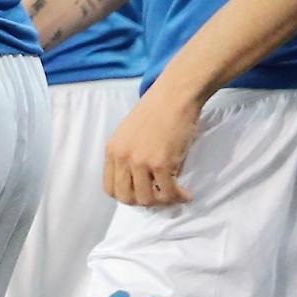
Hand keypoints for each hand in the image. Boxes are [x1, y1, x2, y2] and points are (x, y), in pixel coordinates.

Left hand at [104, 86, 201, 206]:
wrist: (175, 95)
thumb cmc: (157, 110)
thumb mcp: (130, 133)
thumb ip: (129, 156)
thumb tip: (142, 182)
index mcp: (112, 150)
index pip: (110, 188)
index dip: (126, 196)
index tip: (141, 193)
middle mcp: (123, 158)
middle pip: (126, 197)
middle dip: (144, 201)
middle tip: (159, 195)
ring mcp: (141, 162)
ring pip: (147, 199)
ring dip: (162, 200)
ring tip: (173, 194)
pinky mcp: (162, 163)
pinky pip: (168, 192)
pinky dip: (178, 196)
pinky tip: (186, 194)